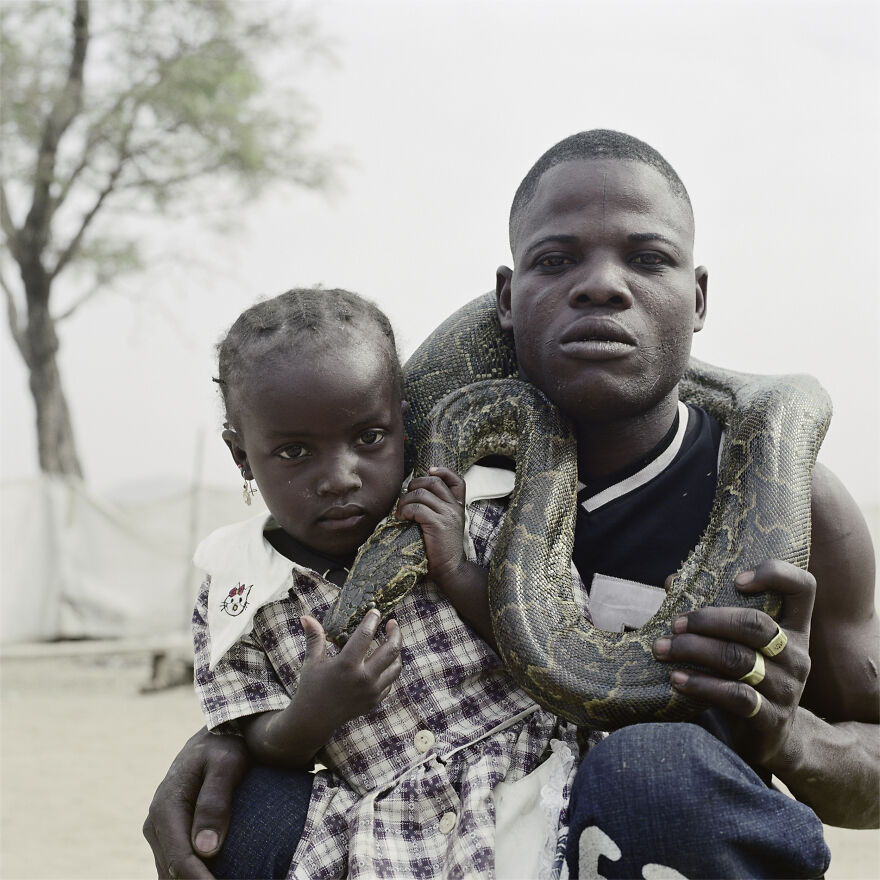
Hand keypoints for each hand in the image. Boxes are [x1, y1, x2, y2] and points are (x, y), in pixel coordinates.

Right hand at [143, 727, 248, 878]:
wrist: (216, 735)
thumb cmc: (226, 746)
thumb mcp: (227, 764)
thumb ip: (215, 802)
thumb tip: (206, 849)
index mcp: (166, 807)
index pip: (180, 860)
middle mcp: (155, 823)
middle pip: (173, 872)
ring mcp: (159, 830)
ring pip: (171, 872)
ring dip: (194, 879)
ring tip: (227, 878)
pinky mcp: (169, 834)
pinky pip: (177, 864)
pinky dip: (193, 874)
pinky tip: (216, 874)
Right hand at [294, 609, 402, 731]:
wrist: (314, 719)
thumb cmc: (312, 687)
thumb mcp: (312, 661)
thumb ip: (314, 637)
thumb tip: (306, 617)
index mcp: (347, 664)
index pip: (366, 635)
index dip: (372, 620)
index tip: (375, 611)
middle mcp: (363, 678)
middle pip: (391, 649)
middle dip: (395, 632)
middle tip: (392, 623)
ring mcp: (372, 691)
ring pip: (396, 666)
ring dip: (396, 651)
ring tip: (392, 641)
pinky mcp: (375, 701)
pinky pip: (390, 681)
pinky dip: (390, 669)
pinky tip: (385, 661)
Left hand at [396, 466, 467, 588]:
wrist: (450, 569)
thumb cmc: (442, 548)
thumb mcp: (446, 525)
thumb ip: (439, 509)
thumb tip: (416, 494)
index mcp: (459, 507)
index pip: (458, 480)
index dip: (443, 471)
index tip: (430, 471)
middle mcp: (455, 508)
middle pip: (434, 482)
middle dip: (415, 485)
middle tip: (406, 498)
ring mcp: (447, 515)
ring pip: (421, 494)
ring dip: (405, 501)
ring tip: (400, 512)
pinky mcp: (437, 524)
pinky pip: (417, 508)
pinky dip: (405, 511)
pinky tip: (401, 518)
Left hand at [652, 559, 815, 766]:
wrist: (772, 739)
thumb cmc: (747, 678)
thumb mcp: (737, 644)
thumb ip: (710, 612)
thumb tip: (670, 582)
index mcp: (794, 628)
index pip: (803, 588)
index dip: (775, 574)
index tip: (737, 580)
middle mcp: (797, 655)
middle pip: (755, 624)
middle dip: (707, 620)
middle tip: (675, 624)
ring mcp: (788, 688)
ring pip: (738, 659)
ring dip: (693, 650)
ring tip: (662, 649)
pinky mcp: (771, 718)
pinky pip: (735, 695)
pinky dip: (701, 684)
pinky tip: (676, 679)